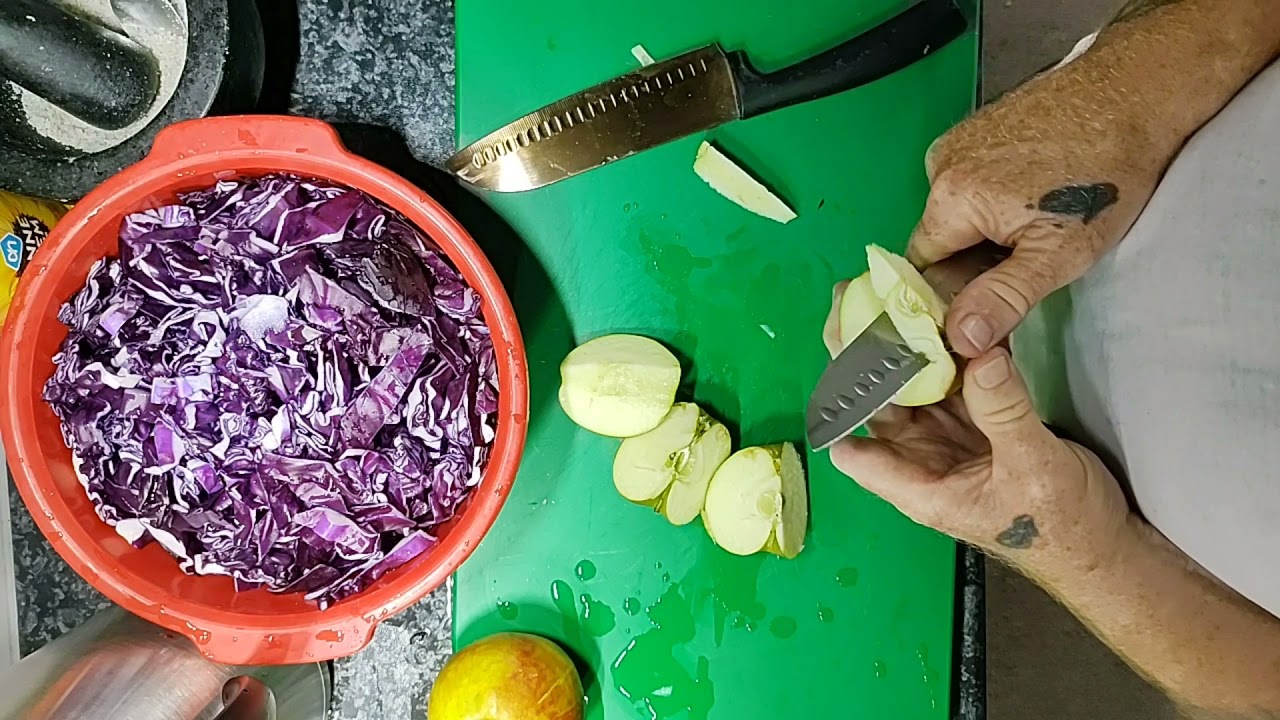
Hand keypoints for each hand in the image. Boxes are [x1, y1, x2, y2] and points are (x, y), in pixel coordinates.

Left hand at [822, 253, 1127, 570]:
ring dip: (906, 347)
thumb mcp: (1035, 467)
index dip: (841, 406)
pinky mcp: (977, 422)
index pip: (856, 450)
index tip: (843, 351)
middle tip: (859, 301)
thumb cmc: (1063, 529)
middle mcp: (925, 461)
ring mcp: (949, 439)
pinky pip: (952, 381)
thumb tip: (980, 355)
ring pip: (913, 386)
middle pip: (878, 404)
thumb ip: (1005, 412)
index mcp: (922, 487)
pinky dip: (950, 352)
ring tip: (895, 297)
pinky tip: (947, 315)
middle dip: (866, 357)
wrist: (1103, 546)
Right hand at [907, 57, 1167, 357]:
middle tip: (1031, 257)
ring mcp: (958, 141)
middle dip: (977, 258)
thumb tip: (961, 337)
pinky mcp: (978, 127)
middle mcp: (940, 164)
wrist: (1137, 94)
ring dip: (988, 228)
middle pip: (939, 239)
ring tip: (1041, 218)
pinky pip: (970, 181)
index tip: (989, 303)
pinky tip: (1037, 192)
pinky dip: (996, 196)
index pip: (923, 269)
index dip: (953, 293)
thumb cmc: (1107, 172)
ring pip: (956, 211)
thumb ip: (1003, 297)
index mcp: (950, 198)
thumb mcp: (1059, 252)